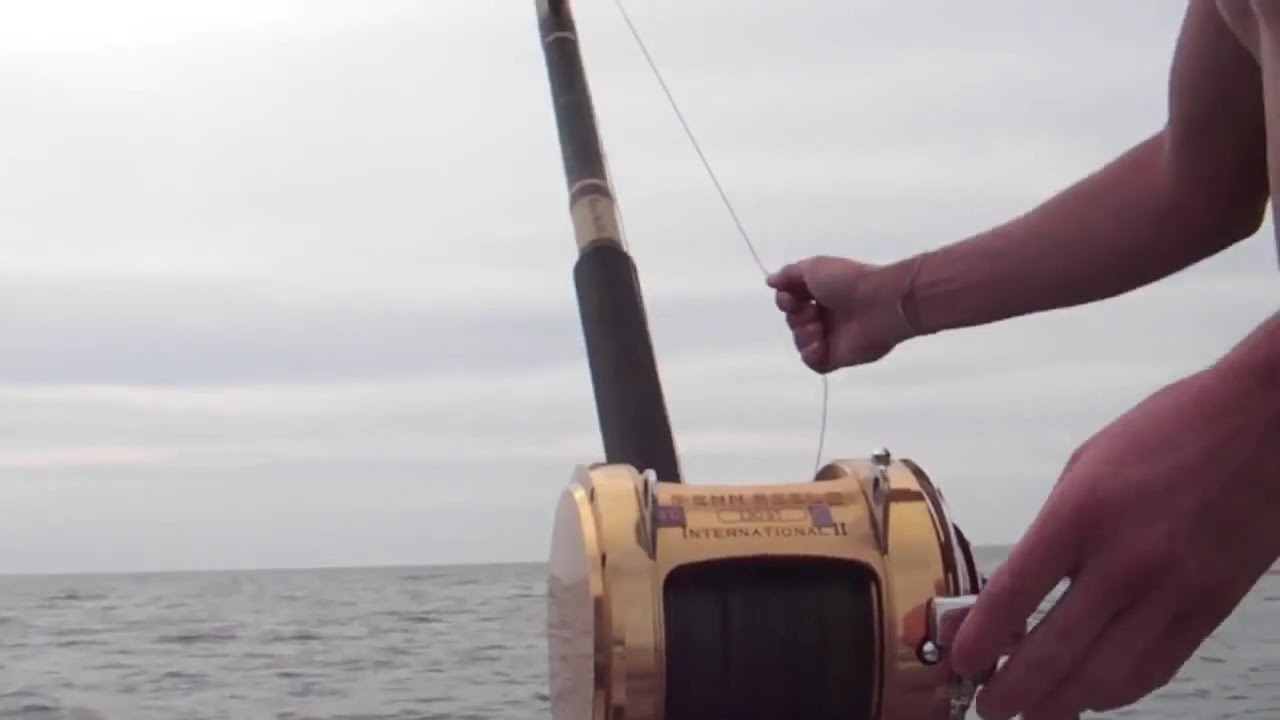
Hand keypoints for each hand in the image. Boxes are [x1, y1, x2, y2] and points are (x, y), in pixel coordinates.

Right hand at [765, 255, 918, 372]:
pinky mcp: (837, 357)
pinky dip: (811, 355)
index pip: (791, 302)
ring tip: (818, 328)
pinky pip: (813, 362)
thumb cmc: (847, 281)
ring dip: (803, 335)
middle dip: (796, 317)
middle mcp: (825, 315)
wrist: (880, 303)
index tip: (790, 298)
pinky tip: (819, 345)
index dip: (785, 301)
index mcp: (820, 293)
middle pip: (793, 322)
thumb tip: (770, 281)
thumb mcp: (814, 267)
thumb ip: (789, 274)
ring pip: (800, 342)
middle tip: (812, 311)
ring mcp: (831, 337)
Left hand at [950, 364, 1279, 718]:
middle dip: (1012, 689)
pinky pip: (1155, 668)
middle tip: (988, 704)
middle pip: (1055, 651)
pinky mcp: (1210, 609)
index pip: (1015, 594)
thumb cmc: (1169, 432)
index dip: (980, 639)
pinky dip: (1116, 690)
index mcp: (1081, 513)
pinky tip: (1090, 694)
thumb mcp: (1085, 467)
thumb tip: (1008, 592)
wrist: (1264, 424)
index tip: (961, 660)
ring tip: (1032, 711)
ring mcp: (1172, 590)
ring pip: (1106, 675)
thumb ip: (1049, 533)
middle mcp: (1125, 560)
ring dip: (1061, 703)